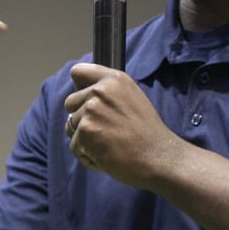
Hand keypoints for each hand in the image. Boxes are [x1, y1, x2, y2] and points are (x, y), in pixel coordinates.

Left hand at [63, 62, 181, 186]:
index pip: (78, 72)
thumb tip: (84, 97)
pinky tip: (107, 156)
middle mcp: (100, 90)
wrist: (158, 157)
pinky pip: (74, 146)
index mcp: (114, 79)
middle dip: (81, 117)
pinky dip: (87, 155)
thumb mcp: (132, 99)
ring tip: (109, 145)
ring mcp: (91, 110)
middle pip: (70, 102)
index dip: (80, 89)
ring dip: (85, 139)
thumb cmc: (147, 134)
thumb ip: (109, 93)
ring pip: (71, 126)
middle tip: (105, 130)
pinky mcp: (85, 131)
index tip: (87, 101)